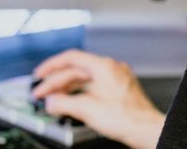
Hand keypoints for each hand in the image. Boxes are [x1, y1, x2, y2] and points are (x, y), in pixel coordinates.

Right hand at [32, 49, 164, 148]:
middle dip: (57, 82)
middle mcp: (112, 68)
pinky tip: (73, 104)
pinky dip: (81, 94)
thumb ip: (63, 103)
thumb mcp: (86, 109)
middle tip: (43, 92)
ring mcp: (117, 79)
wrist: (146, 130)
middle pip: (77, 70)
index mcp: (104, 66)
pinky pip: (95, 87)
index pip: (71, 58)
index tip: (40, 75)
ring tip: (55, 101)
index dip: (51, 66)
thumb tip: (50, 101)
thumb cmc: (126, 118)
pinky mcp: (119, 91)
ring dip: (68, 89)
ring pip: (86, 79)